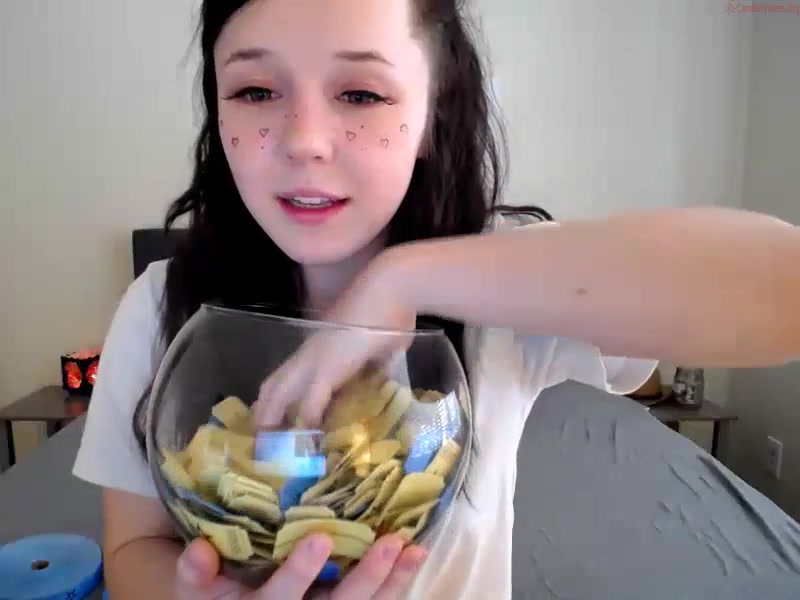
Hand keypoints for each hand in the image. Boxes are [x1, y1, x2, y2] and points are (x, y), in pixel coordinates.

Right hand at [176, 533, 426, 598]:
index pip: (280, 598)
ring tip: (415, 550)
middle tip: (390, 543)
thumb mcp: (199, 592)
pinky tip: (415, 559)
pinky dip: (395, 587)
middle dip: (366, 579)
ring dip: (392, 583)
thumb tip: (198, 548)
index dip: (299, 574)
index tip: (320, 538)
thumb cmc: (217, 598)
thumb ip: (196, 574)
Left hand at [254, 252, 416, 427]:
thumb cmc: (392, 310)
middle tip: (264, 443)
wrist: (394, 287)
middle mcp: (310, 353)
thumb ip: (377, 363)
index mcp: (320, 347)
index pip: (290, 376)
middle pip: (272, 386)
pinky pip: (309, 402)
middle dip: (264, 414)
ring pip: (278, 393)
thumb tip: (382, 374)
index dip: (280, 400)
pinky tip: (306, 442)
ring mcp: (315, 359)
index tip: (280, 422)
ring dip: (272, 421)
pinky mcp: (328, 368)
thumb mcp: (382, 346)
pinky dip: (305, 423)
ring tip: (271, 448)